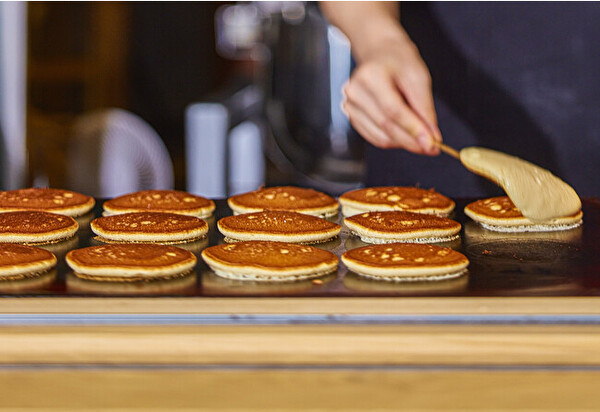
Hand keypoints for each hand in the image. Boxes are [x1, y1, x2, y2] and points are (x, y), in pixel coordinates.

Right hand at [341, 38, 441, 154]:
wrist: (380, 54)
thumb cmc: (399, 62)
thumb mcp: (418, 77)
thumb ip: (424, 108)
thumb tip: (431, 137)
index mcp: (370, 76)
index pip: (393, 110)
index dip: (414, 129)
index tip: (432, 143)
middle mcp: (355, 92)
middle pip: (386, 126)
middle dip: (411, 140)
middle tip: (432, 147)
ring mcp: (349, 106)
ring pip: (381, 136)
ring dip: (403, 142)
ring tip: (421, 138)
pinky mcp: (351, 116)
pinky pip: (375, 137)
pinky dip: (393, 140)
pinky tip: (405, 135)